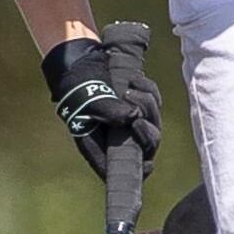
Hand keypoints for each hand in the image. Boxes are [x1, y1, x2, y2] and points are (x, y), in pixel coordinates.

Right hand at [41, 20, 158, 178]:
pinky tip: (133, 79)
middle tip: (134, 110)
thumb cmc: (78, 85)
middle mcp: (117, 137)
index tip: (150, 163)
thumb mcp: (89, 97)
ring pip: (154, 122)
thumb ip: (108, 109)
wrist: (80, 62)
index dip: (138, 170)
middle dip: (146, 129)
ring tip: (128, 88)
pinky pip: (155, 101)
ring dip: (146, 103)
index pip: (120, 169)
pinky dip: (147, 89)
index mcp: (99, 144)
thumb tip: (134, 117)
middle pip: (147, 146)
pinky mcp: (139, 105)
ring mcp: (130, 121)